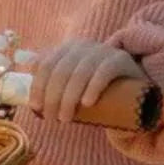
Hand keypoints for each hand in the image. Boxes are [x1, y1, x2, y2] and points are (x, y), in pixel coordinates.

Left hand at [29, 40, 145, 122]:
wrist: (134, 92)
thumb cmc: (96, 90)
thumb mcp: (73, 83)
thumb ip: (54, 79)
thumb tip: (29, 84)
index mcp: (68, 49)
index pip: (47, 64)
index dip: (38, 86)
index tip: (35, 108)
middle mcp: (84, 46)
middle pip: (61, 70)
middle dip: (53, 97)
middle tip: (52, 119)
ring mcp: (104, 51)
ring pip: (80, 73)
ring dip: (69, 98)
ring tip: (65, 118)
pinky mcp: (122, 60)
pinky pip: (105, 71)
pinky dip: (93, 87)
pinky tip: (87, 103)